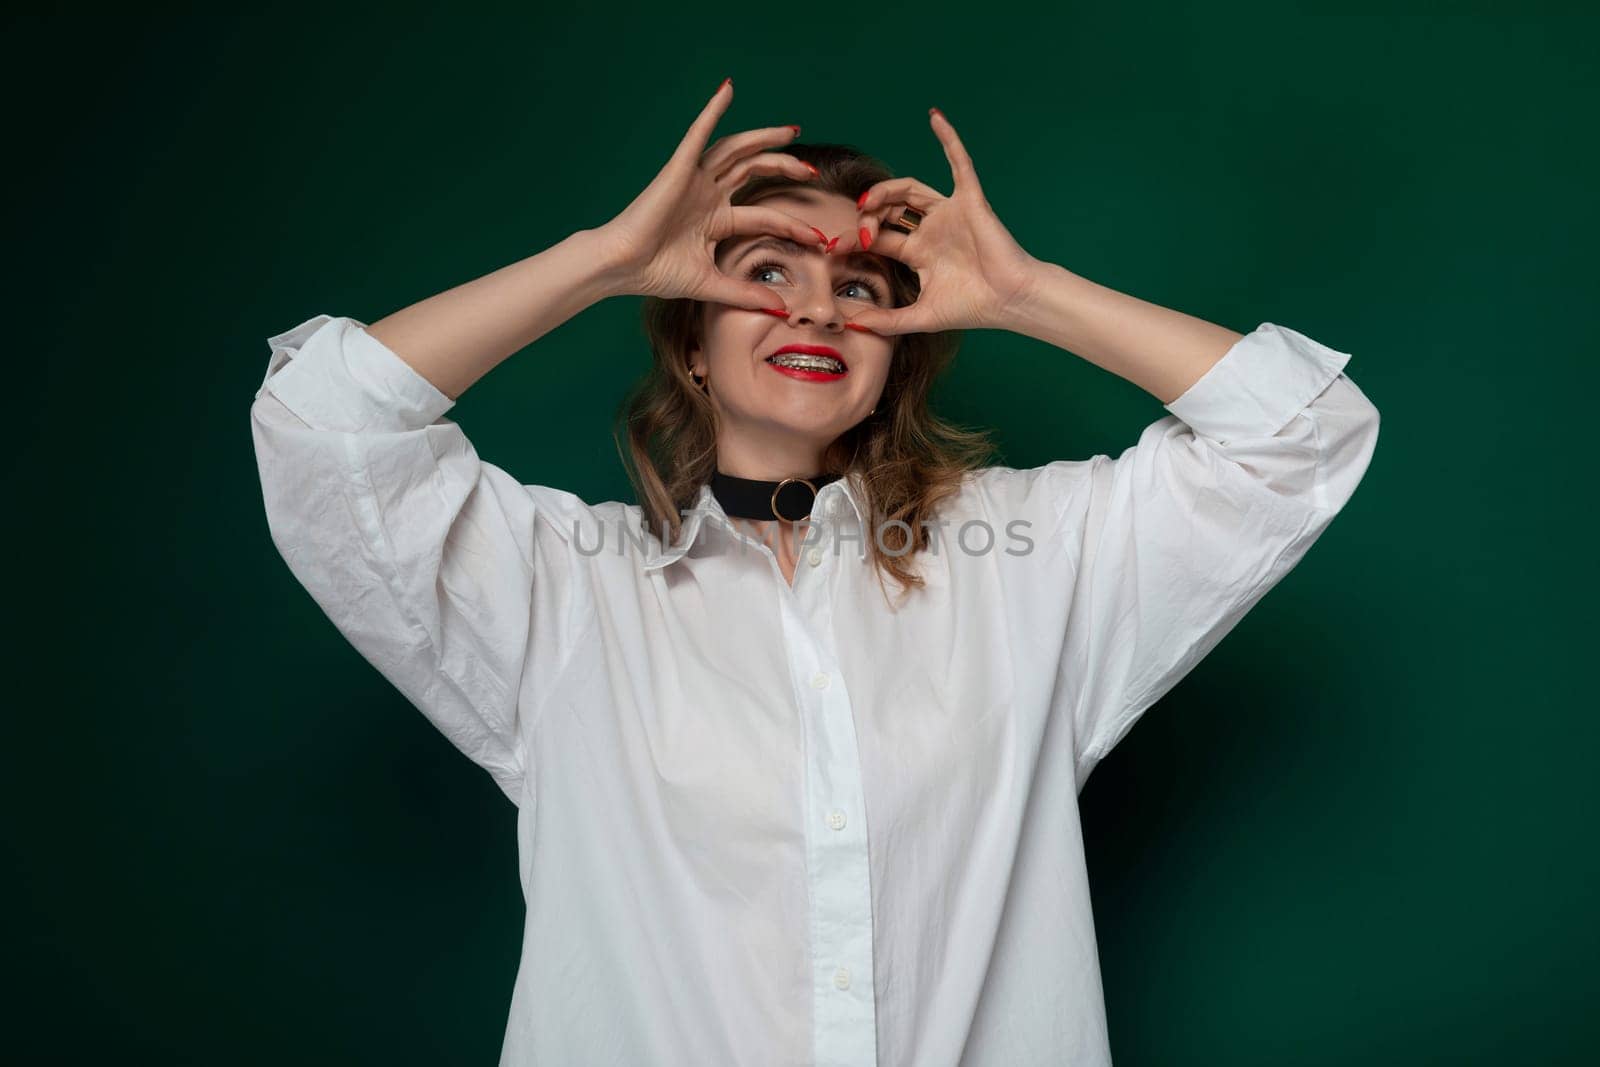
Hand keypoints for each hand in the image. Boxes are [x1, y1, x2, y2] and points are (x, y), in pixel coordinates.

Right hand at [592, 80, 829, 309]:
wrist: (623, 267)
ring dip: (763, 137)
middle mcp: (708, 194)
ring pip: (736, 149)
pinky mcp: (678, 169)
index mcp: (716, 219)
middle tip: (811, 172)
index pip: (764, 214)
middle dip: (784, 167)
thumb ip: (745, 293)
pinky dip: (712, 111)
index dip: (792, 223)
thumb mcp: (712, 284)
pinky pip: (698, 134)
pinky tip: (727, 91)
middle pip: (755, 170)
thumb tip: (779, 308)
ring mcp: (695, 179)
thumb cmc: (657, 273)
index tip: (818, 238)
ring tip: (790, 131)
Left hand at [842, 109, 1041, 335]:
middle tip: (856, 229)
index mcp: (919, 253)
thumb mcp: (920, 316)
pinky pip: (960, 162)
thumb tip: (852, 323)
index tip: (832, 248)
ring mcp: (949, 213)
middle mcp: (931, 230)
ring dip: (886, 191)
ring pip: (910, 189)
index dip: (854, 239)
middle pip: (889, 210)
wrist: (1009, 300)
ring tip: (868, 201)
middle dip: (867, 216)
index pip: (879, 238)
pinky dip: (949, 139)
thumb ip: (887, 321)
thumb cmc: (973, 308)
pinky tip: (936, 118)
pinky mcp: (969, 200)